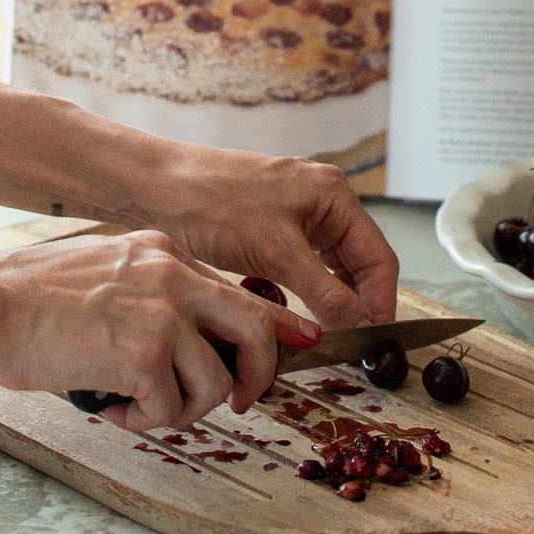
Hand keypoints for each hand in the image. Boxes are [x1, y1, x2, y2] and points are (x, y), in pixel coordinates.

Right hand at [0, 227, 321, 433]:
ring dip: (183, 410)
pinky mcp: (144, 350)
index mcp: (163, 252)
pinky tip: (113, 409)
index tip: (297, 344)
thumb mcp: (104, 275)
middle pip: (256, 328)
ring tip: (140, 408)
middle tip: (236, 403)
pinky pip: (170, 406)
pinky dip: (146, 421)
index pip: (239, 289)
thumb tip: (182, 347)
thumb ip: (149, 297)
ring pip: (216, 380)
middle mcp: (172, 274)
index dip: (274, 326)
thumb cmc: (28, 299)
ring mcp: (162, 310)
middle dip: (255, 375)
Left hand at [121, 145, 401, 336]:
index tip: (372, 342)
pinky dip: (296, 291)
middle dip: (352, 304)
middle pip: (356, 264)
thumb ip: (326, 291)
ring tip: (315, 334)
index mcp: (333, 194)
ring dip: (324, 301)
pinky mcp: (267, 228)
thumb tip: (362, 325)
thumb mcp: (276, 252)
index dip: (380, 302)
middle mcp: (319, 200)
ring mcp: (293, 213)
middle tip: (343, 346)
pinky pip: (297, 267)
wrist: (153, 188)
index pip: (378, 257)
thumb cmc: (212, 204)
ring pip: (325, 269)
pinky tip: (283, 311)